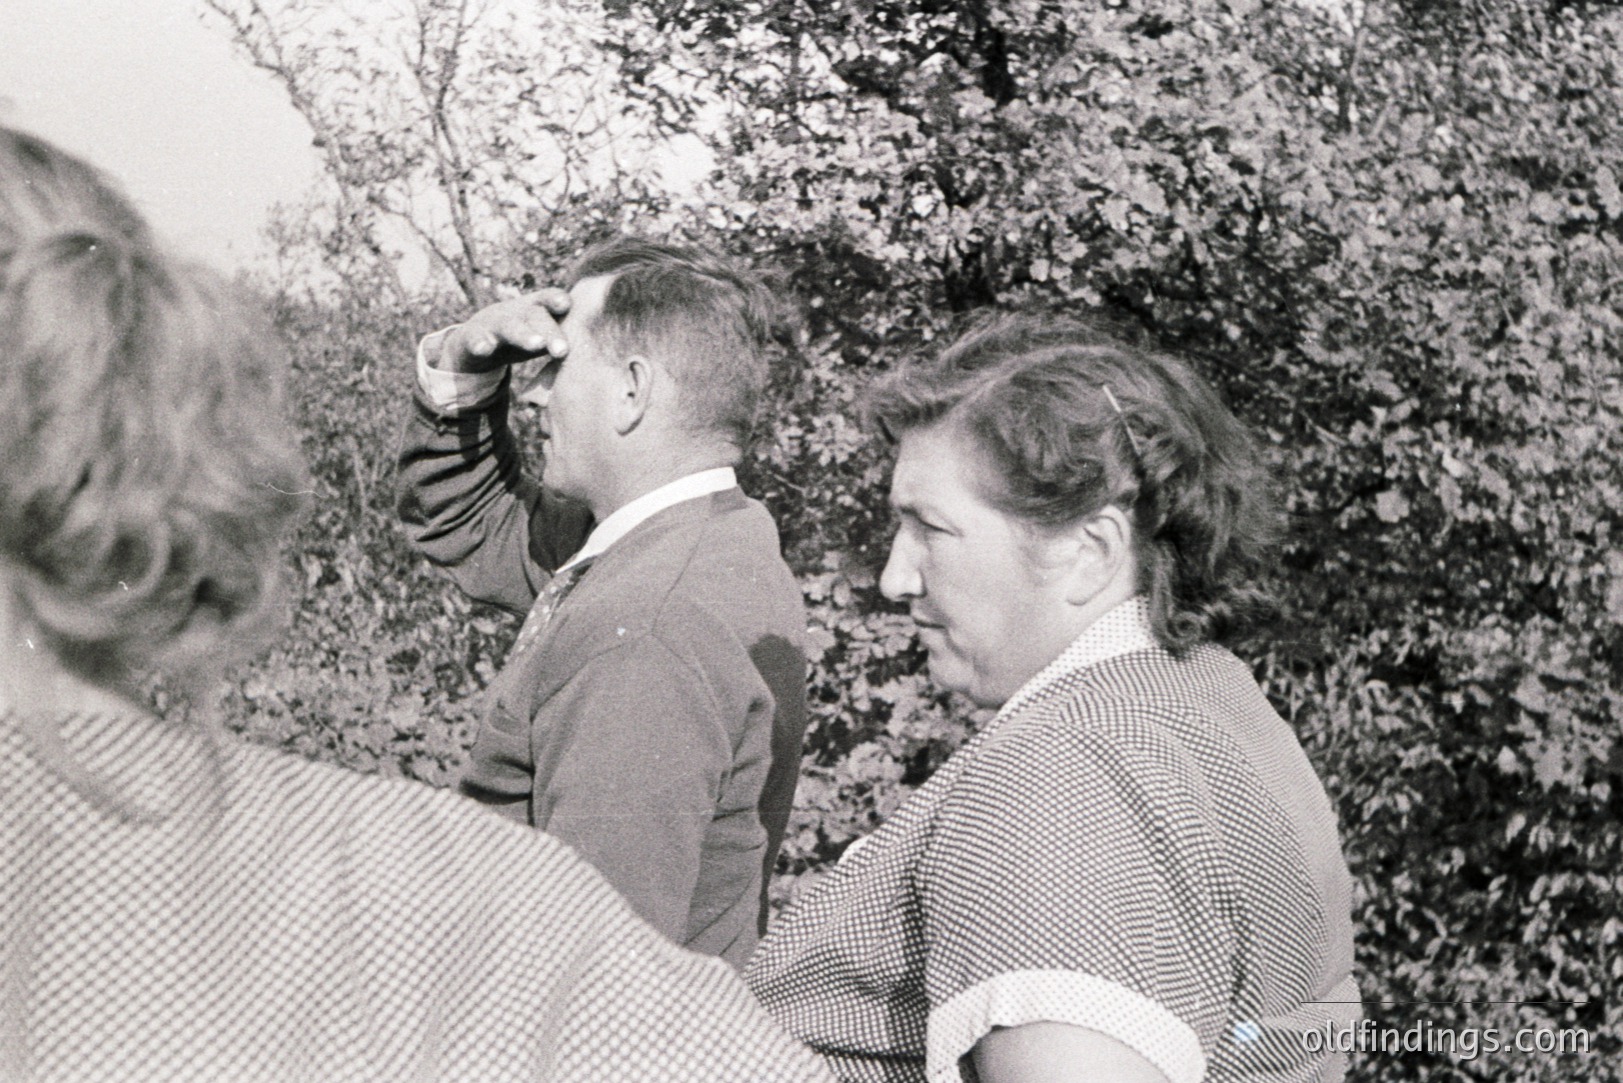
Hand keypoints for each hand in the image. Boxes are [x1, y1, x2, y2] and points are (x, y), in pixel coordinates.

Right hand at [438, 288, 572, 374]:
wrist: (480, 342)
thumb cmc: (527, 338)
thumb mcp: (548, 338)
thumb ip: (569, 343)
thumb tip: (604, 362)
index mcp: (538, 310)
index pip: (551, 300)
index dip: (559, 301)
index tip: (568, 307)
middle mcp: (518, 312)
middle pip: (535, 315)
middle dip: (549, 331)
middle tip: (562, 349)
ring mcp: (494, 323)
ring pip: (509, 326)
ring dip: (523, 334)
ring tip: (535, 344)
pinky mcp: (473, 337)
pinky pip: (477, 339)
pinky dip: (481, 343)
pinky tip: (485, 348)